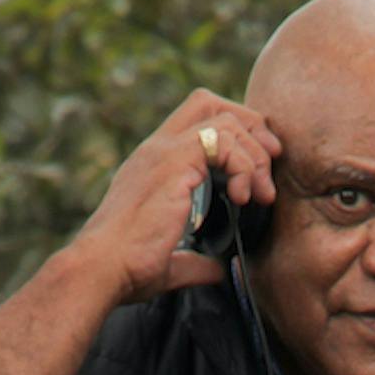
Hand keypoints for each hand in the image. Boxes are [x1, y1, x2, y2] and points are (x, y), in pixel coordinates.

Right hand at [67, 88, 282, 304]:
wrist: (103, 268)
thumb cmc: (128, 268)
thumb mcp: (171, 261)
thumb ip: (195, 261)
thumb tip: (216, 270)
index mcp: (155, 165)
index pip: (197, 118)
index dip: (236, 131)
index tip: (259, 168)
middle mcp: (157, 150)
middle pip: (211, 103)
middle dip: (251, 127)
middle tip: (270, 165)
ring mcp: (164, 153)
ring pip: (225, 121)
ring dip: (254, 155)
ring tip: (260, 195)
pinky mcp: (173, 163)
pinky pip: (223, 142)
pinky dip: (244, 166)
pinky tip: (243, 198)